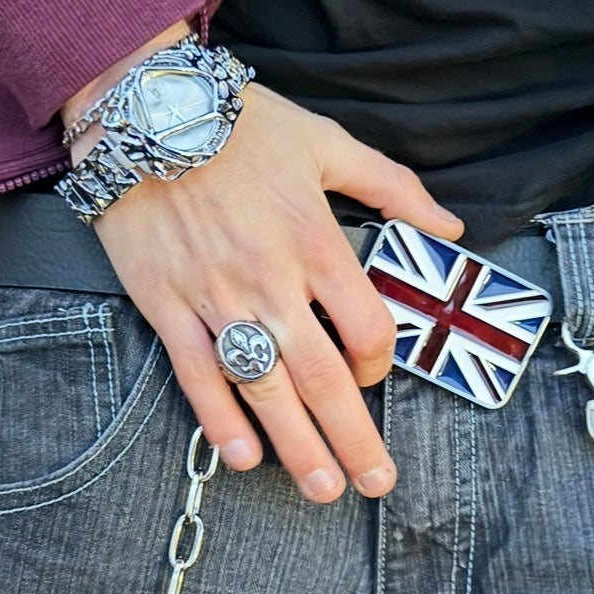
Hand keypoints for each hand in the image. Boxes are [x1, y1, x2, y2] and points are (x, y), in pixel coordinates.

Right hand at [61, 38, 462, 502]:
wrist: (143, 104)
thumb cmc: (240, 123)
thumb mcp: (328, 142)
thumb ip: (394, 188)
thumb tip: (450, 226)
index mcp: (317, 243)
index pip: (366, 327)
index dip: (381, 362)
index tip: (377, 375)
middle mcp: (271, 280)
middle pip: (324, 377)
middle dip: (353, 439)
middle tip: (376, 484)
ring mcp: (216, 297)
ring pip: (264, 388)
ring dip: (297, 446)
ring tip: (323, 489)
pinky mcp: (166, 303)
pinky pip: (197, 374)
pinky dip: (219, 419)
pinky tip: (243, 457)